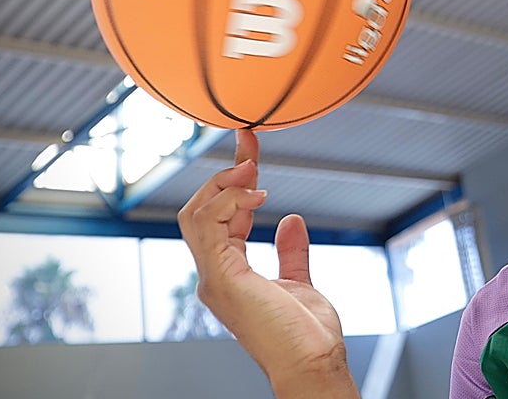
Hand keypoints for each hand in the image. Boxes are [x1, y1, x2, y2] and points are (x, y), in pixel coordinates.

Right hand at [178, 129, 358, 398]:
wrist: (312, 364)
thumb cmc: (307, 335)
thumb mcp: (299, 282)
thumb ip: (291, 253)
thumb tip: (290, 220)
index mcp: (230, 273)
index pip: (220, 216)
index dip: (235, 180)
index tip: (251, 147)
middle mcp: (215, 274)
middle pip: (200, 210)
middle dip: (223, 172)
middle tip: (249, 144)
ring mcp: (215, 277)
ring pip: (195, 215)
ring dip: (223, 183)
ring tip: (252, 167)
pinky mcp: (222, 278)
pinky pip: (207, 228)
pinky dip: (226, 202)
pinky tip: (255, 193)